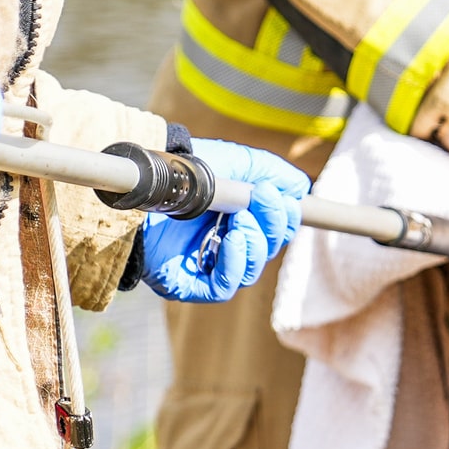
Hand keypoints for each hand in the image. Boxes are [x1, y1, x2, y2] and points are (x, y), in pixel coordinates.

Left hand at [139, 137, 307, 303]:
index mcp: (236, 217)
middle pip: (266, 250)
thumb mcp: (237, 161)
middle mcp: (222, 243)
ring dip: (253, 245)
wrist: (147, 180)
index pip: (275, 231)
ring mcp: (205, 265)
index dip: (284, 219)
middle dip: (271, 226)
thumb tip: (301, 189)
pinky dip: (233, 265)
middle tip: (260, 200)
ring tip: (238, 221)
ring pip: (250, 270)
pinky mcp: (187, 283)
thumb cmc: (186, 167)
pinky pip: (224, 287)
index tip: (279, 196)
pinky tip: (229, 241)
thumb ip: (273, 172)